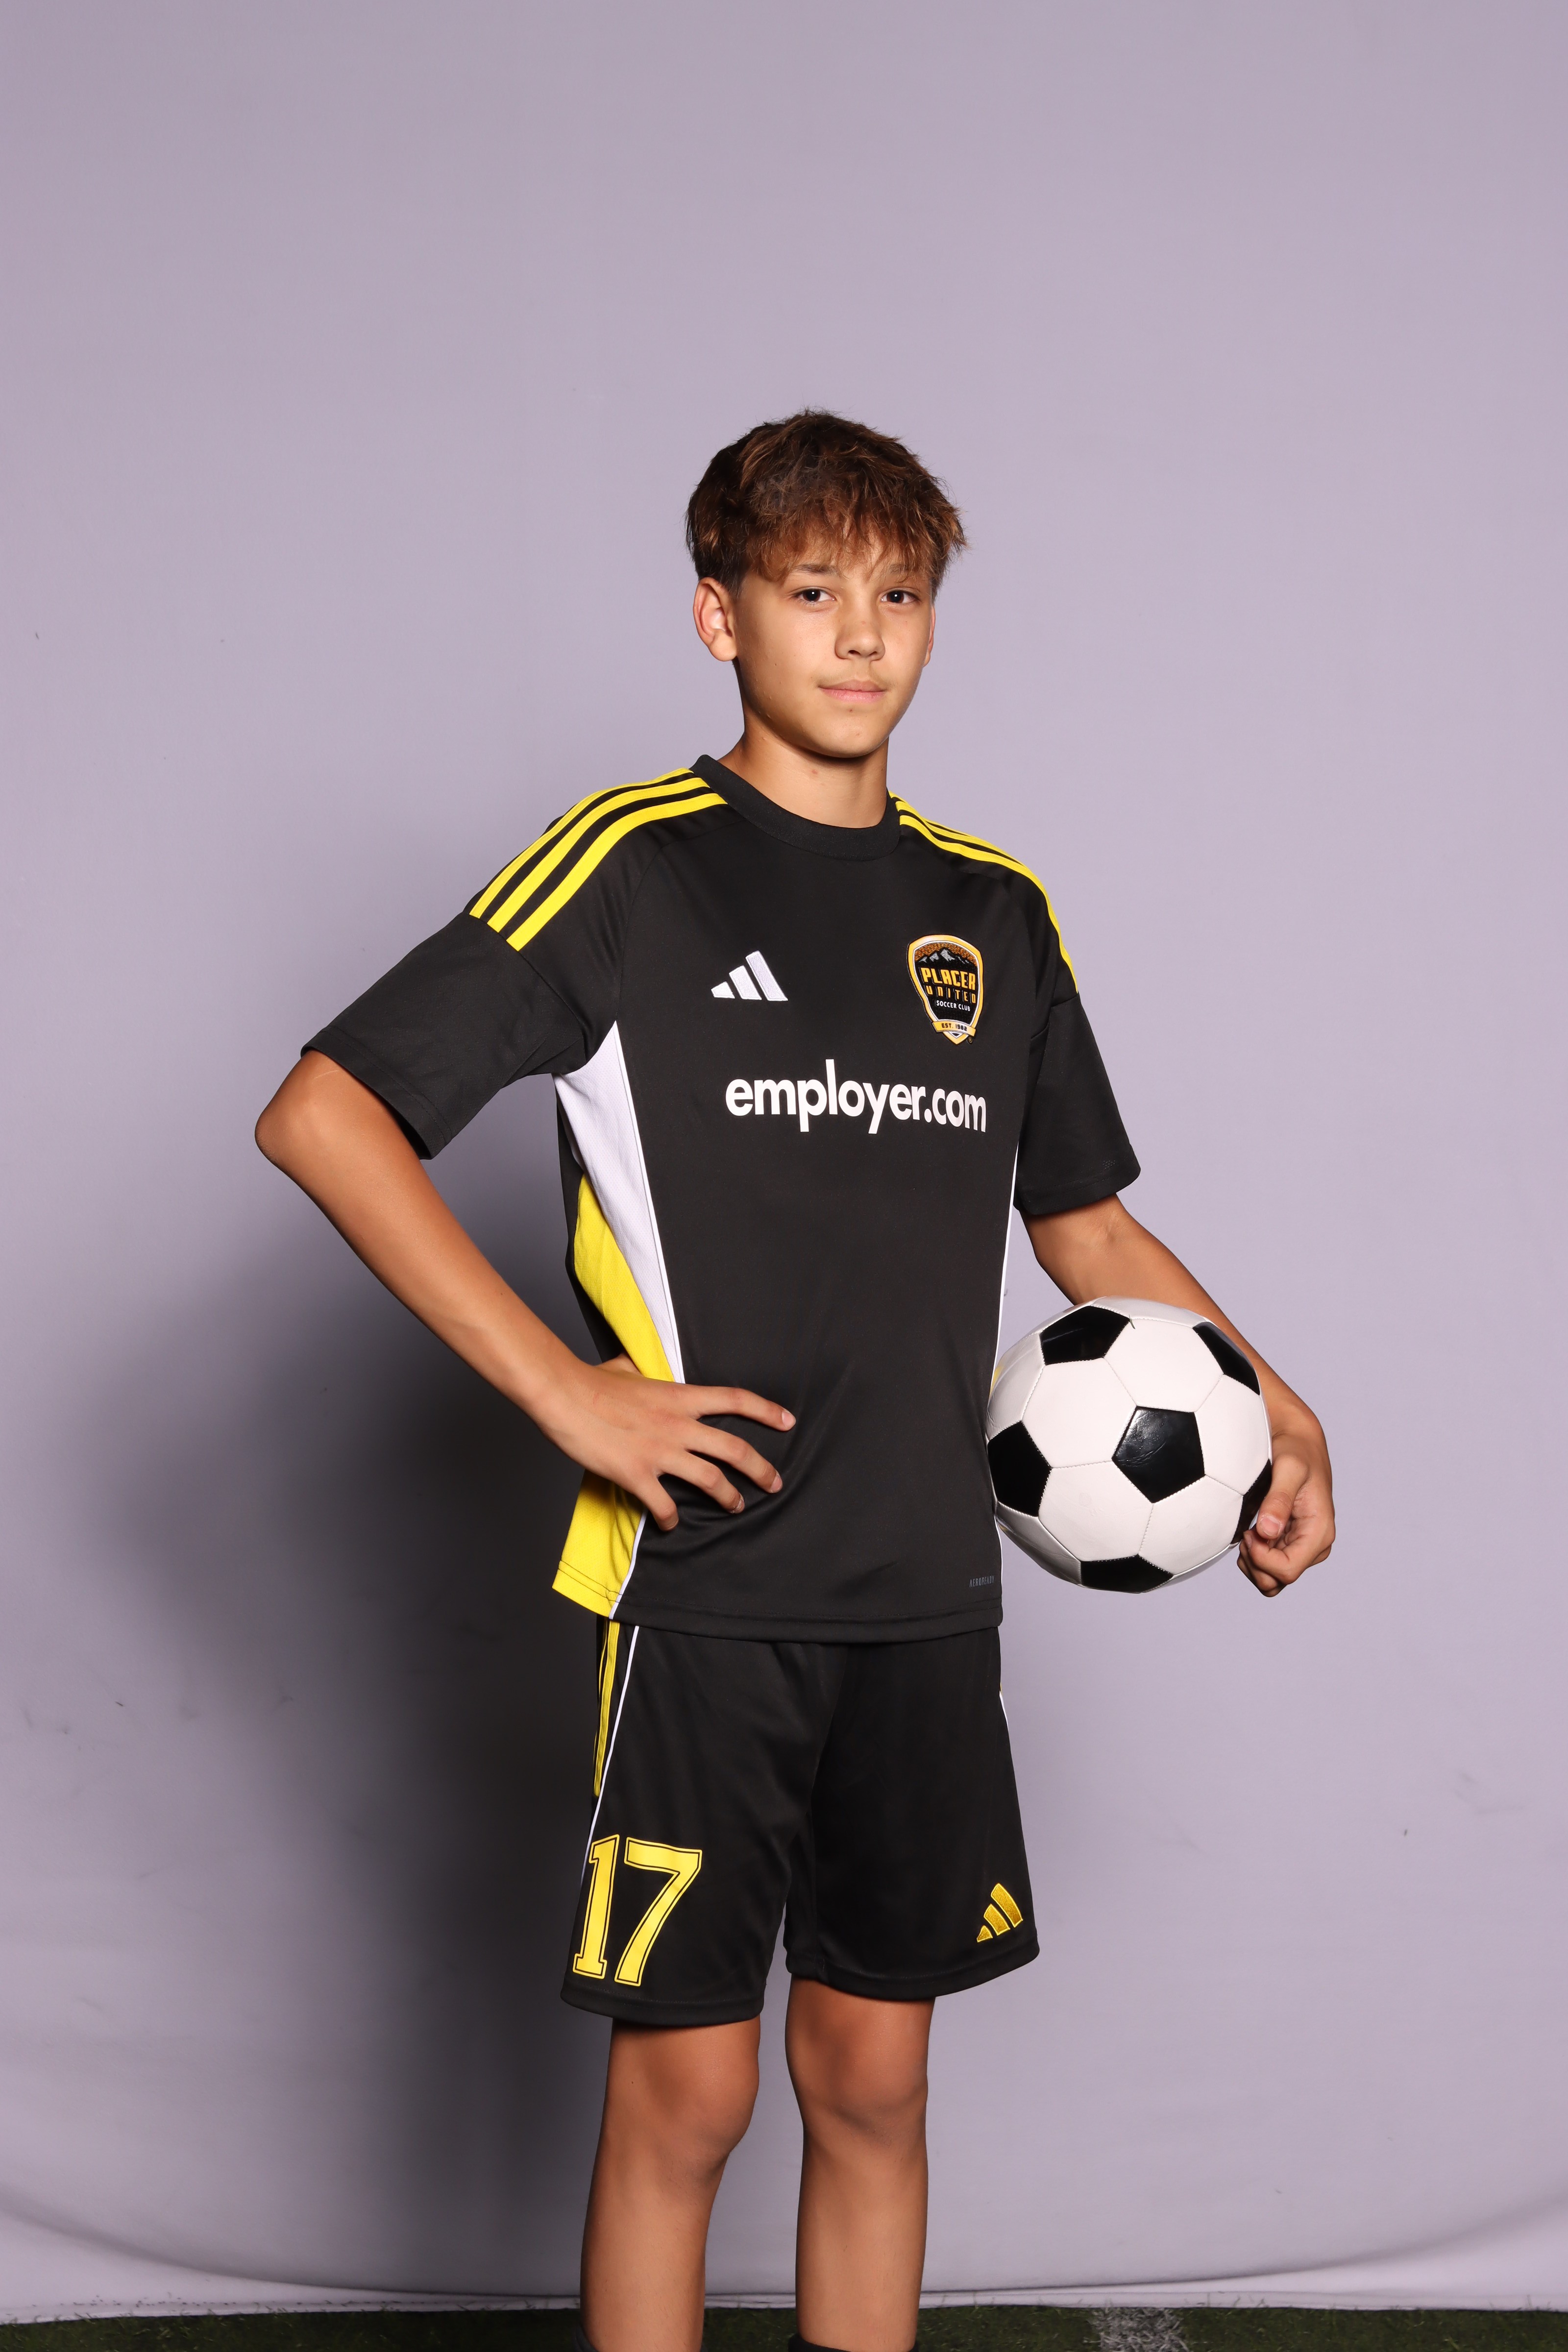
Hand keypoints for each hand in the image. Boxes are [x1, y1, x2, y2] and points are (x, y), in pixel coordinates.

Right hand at [541, 1354, 793, 1531]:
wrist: (564, 1395)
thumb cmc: (591, 1380)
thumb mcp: (628, 1368)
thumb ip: (646, 1372)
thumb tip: (643, 1368)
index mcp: (680, 1397)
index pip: (735, 1400)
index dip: (766, 1411)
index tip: (788, 1422)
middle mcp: (678, 1425)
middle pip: (735, 1449)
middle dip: (761, 1469)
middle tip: (775, 1483)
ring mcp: (660, 1452)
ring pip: (711, 1480)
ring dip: (729, 1497)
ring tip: (737, 1506)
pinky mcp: (637, 1474)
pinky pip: (664, 1505)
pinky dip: (670, 1518)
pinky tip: (670, 1524)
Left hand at [1241, 1408, 1334, 1596]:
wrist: (1298, 1441)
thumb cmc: (1295, 1450)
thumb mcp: (1288, 1468)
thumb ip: (1278, 1499)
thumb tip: (1267, 1532)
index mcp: (1319, 1532)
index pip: (1287, 1571)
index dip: (1261, 1559)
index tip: (1249, 1532)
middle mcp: (1314, 1546)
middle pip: (1277, 1581)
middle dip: (1255, 1562)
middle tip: (1246, 1531)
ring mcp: (1302, 1547)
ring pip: (1271, 1581)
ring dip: (1252, 1563)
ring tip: (1247, 1532)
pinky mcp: (1289, 1544)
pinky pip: (1267, 1568)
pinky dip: (1253, 1557)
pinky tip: (1250, 1532)